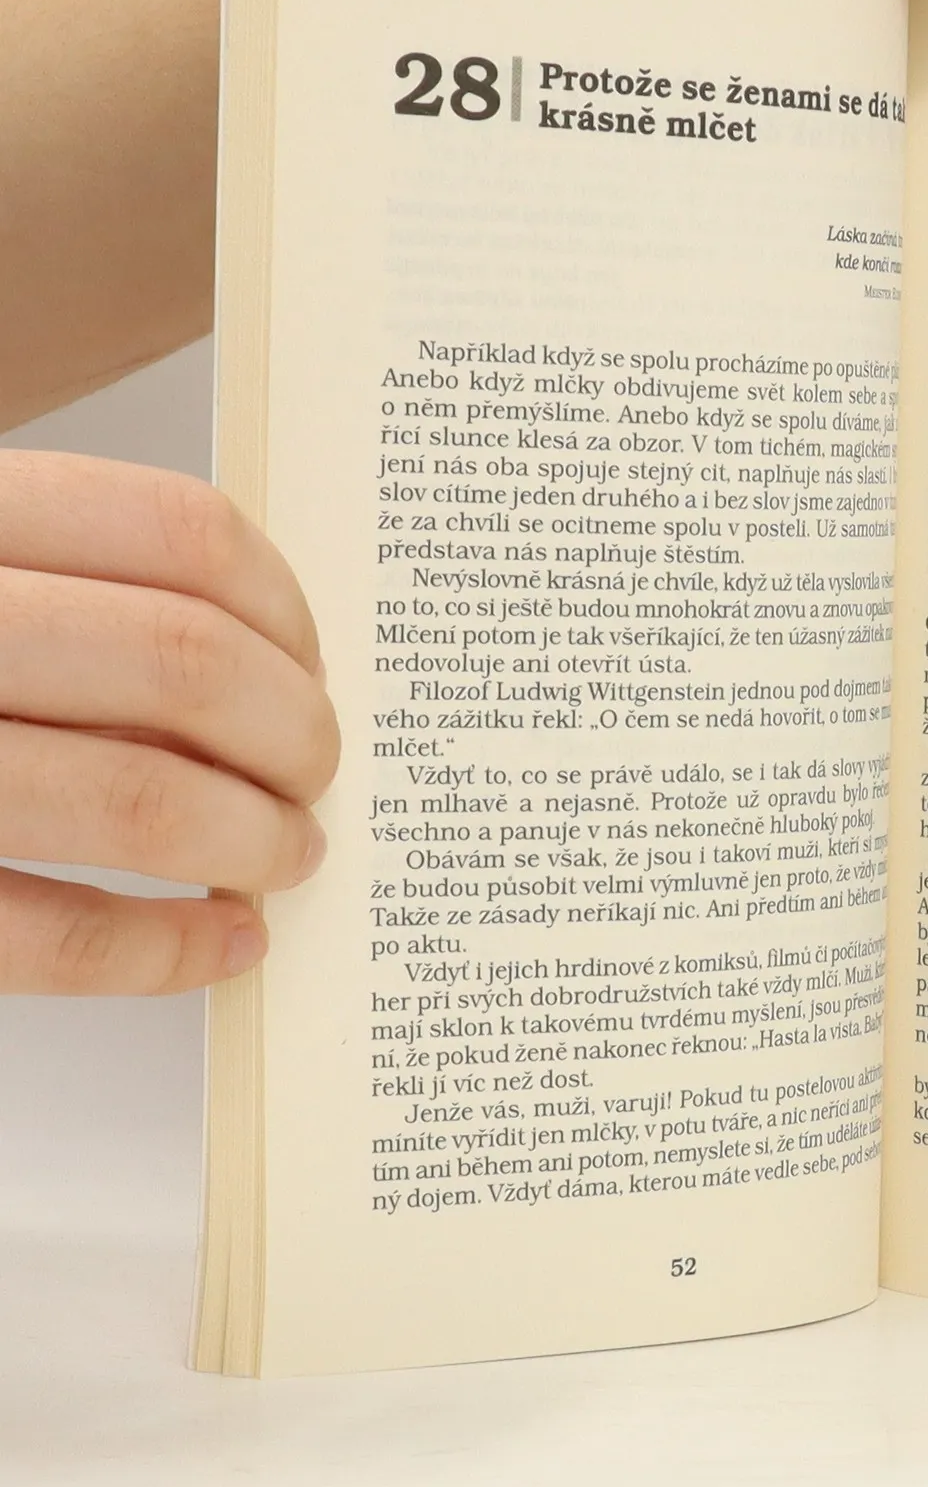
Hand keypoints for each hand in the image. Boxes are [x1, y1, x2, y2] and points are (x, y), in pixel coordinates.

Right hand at [0, 453, 338, 992]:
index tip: (314, 662)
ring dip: (252, 841)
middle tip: (317, 773)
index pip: (177, 534)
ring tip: (287, 854)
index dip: (285, 607)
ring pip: (137, 801)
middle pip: (184, 666)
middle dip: (293, 734)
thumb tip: (270, 663)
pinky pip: (52, 935)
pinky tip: (223, 942)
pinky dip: (167, 952)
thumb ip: (71, 587)